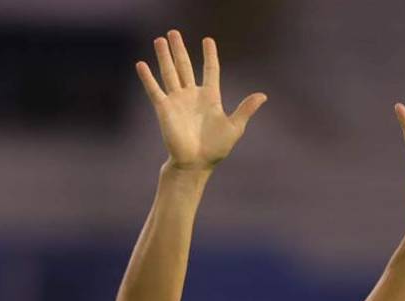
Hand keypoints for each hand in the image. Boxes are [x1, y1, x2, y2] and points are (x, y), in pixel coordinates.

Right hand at [136, 30, 267, 170]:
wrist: (194, 164)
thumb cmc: (215, 149)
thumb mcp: (234, 127)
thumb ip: (245, 109)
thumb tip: (263, 95)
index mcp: (210, 97)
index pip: (210, 70)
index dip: (210, 55)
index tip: (207, 40)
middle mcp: (192, 95)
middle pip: (184, 66)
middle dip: (179, 49)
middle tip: (173, 32)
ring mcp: (177, 101)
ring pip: (169, 72)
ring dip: (164, 56)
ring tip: (160, 40)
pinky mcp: (164, 109)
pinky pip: (154, 89)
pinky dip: (147, 77)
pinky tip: (141, 64)